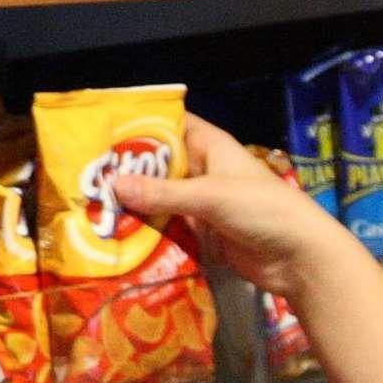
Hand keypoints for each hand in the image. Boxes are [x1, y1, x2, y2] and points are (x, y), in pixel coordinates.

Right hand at [110, 114, 347, 301]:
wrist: (299, 258)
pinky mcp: (202, 234)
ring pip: (160, 200)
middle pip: (158, 166)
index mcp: (210, 146)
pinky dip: (148, 233)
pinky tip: (118, 238)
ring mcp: (202, 204)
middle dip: (127, 172)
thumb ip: (163, 193)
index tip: (100, 133)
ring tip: (91, 210)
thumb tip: (112, 187)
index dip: (139, 126)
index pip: (170, 125)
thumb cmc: (262, 210)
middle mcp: (203, 171)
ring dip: (134, 207)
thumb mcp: (210, 196)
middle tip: (83, 179)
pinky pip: (169, 229)